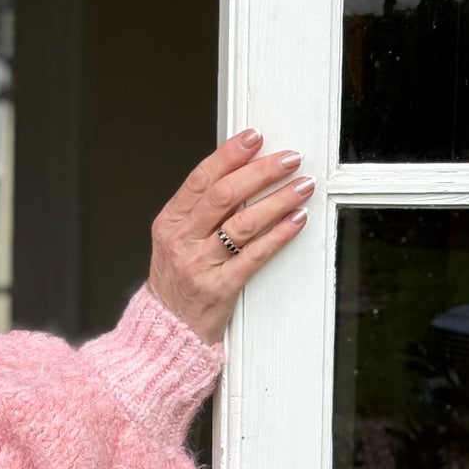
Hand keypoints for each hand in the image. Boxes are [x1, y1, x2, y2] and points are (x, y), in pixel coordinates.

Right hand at [146, 128, 311, 344]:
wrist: (165, 331)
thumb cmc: (177, 282)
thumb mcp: (175, 241)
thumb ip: (201, 212)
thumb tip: (243, 175)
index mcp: (169, 223)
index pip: (200, 179)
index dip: (230, 155)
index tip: (255, 137)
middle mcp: (181, 241)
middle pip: (224, 195)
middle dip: (262, 172)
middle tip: (290, 159)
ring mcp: (198, 266)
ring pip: (243, 223)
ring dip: (279, 200)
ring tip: (303, 186)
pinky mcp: (219, 289)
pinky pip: (255, 255)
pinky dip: (279, 235)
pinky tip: (296, 220)